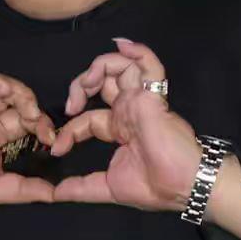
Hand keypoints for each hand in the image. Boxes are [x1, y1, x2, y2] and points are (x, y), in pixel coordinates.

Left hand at [51, 38, 202, 212]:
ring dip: (98, 68)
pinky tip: (122, 45)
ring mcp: (141, 100)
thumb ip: (81, 188)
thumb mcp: (109, 188)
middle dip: (80, 85)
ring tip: (87, 84)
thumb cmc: (156, 187)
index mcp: (120, 129)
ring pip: (120, 66)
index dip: (69, 129)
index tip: (57, 149)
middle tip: (70, 106)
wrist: (185, 187)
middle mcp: (129, 110)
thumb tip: (55, 194)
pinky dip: (136, 51)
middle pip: (102, 82)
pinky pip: (148, 64)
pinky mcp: (152, 95)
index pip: (88, 118)